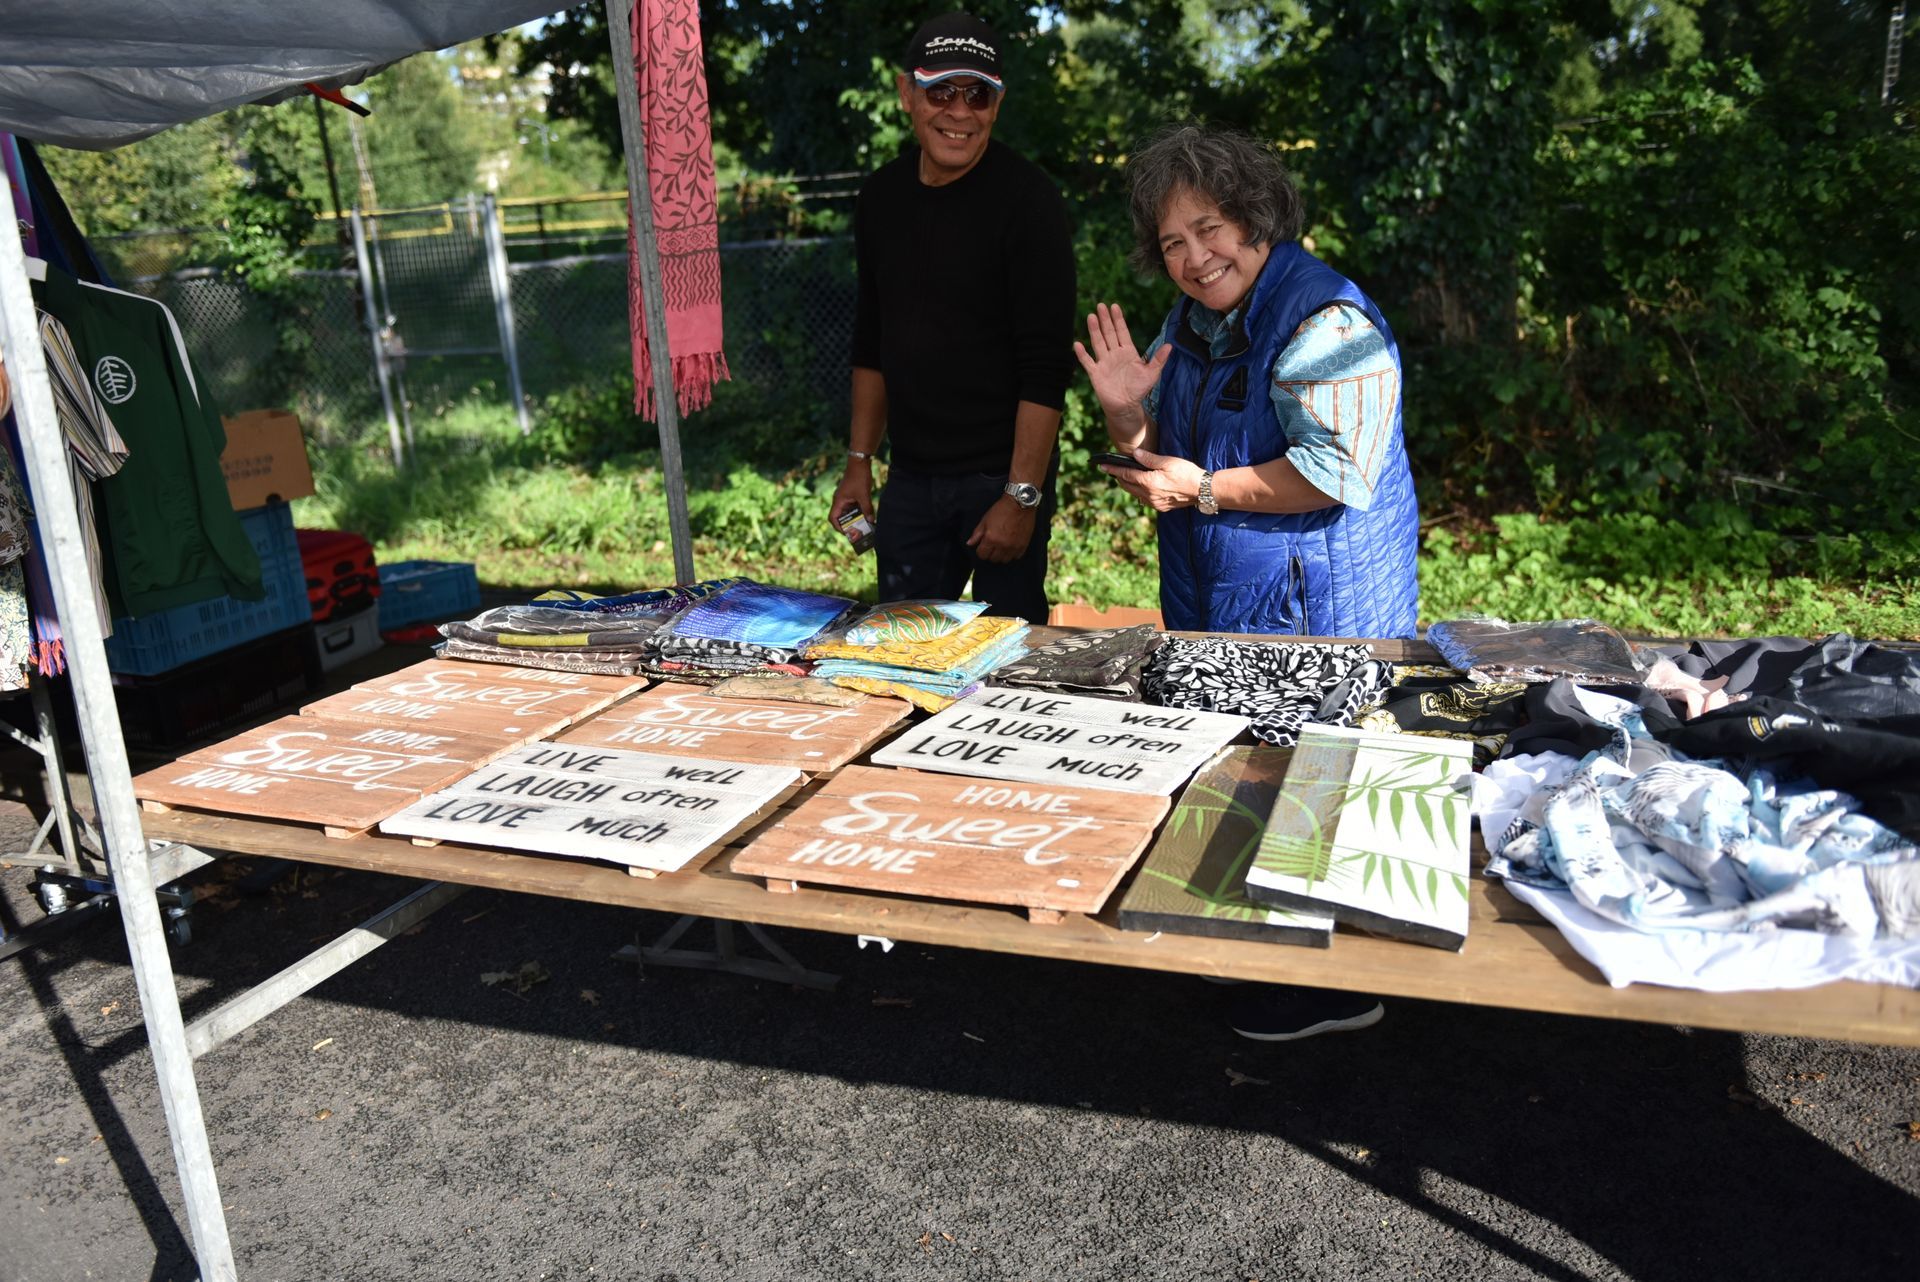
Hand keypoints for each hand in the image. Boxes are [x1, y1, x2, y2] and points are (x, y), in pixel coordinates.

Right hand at [828, 460, 872, 542]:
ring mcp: (845, 497)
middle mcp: (840, 500)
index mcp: (838, 501)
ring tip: (865, 524)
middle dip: (849, 524)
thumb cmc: (859, 477)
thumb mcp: (864, 495)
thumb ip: (867, 509)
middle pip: (841, 516)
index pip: (833, 518)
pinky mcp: (851, 494)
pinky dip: (859, 511)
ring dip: (855, 517)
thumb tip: (871, 521)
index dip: (838, 527)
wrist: (860, 462)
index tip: (848, 532)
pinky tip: (867, 514)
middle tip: (858, 531)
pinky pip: (853, 505)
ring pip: (848, 511)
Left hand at [967, 496, 1035, 563]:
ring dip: (1001, 555)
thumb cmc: (1002, 510)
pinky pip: (1016, 556)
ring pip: (1005, 560)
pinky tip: (1011, 546)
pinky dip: (1012, 553)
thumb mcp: (985, 520)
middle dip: (991, 553)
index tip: (983, 547)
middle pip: (993, 559)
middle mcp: (1002, 545)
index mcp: (991, 539)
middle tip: (992, 546)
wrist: (1019, 504)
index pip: (982, 555)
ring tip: (1002, 546)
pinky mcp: (1023, 545)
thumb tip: (970, 543)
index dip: (981, 551)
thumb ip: (977, 534)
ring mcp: (1013, 547)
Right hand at [1073, 303, 1172, 418]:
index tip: (1115, 306)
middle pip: (1109, 333)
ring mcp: (1104, 362)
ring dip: (1094, 330)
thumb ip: (1159, 359)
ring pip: (1098, 343)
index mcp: (1128, 352)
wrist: (1126, 406)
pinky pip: (1088, 362)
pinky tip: (1078, 344)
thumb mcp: (1152, 374)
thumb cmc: (1139, 390)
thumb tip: (1170, 345)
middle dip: (1105, 320)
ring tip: (1091, 317)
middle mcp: (1114, 354)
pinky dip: (1082, 354)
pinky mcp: (1096, 374)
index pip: (1122, 332)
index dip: (1118, 319)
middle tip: (1101, 305)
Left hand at [1101, 446, 1207, 513]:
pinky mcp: (1160, 507)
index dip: (1113, 470)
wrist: (1202, 490)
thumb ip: (1149, 459)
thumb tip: (1135, 455)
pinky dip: (1138, 492)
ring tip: (1123, 477)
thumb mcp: (1168, 462)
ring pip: (1134, 493)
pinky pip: (1143, 499)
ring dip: (1128, 485)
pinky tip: (1139, 487)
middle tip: (1111, 470)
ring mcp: (1154, 503)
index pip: (1126, 475)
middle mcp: (1148, 495)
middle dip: (1118, 477)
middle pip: (1127, 486)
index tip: (1102, 466)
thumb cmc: (1187, 473)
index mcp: (1148, 483)